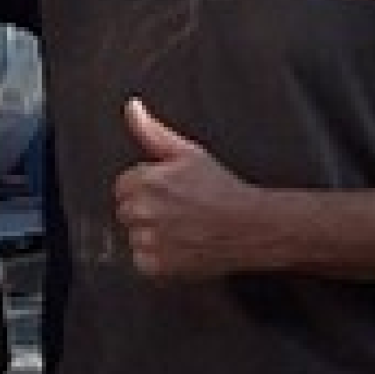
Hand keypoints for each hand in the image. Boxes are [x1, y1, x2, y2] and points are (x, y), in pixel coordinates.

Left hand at [109, 100, 277, 281]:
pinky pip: (141, 260)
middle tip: (178, 211)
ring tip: (182, 228)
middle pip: (125, 212)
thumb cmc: (223, 191)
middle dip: (146, 210)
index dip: (146, 189)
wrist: (251, 227)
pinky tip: (180, 246)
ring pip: (133, 236)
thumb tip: (132, 108)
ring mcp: (150, 240)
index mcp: (148, 181)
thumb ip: (152, 131)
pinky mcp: (156, 265)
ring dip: (151, 235)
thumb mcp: (188, 153)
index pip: (123, 186)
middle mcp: (145, 210)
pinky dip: (157, 257)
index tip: (169, 193)